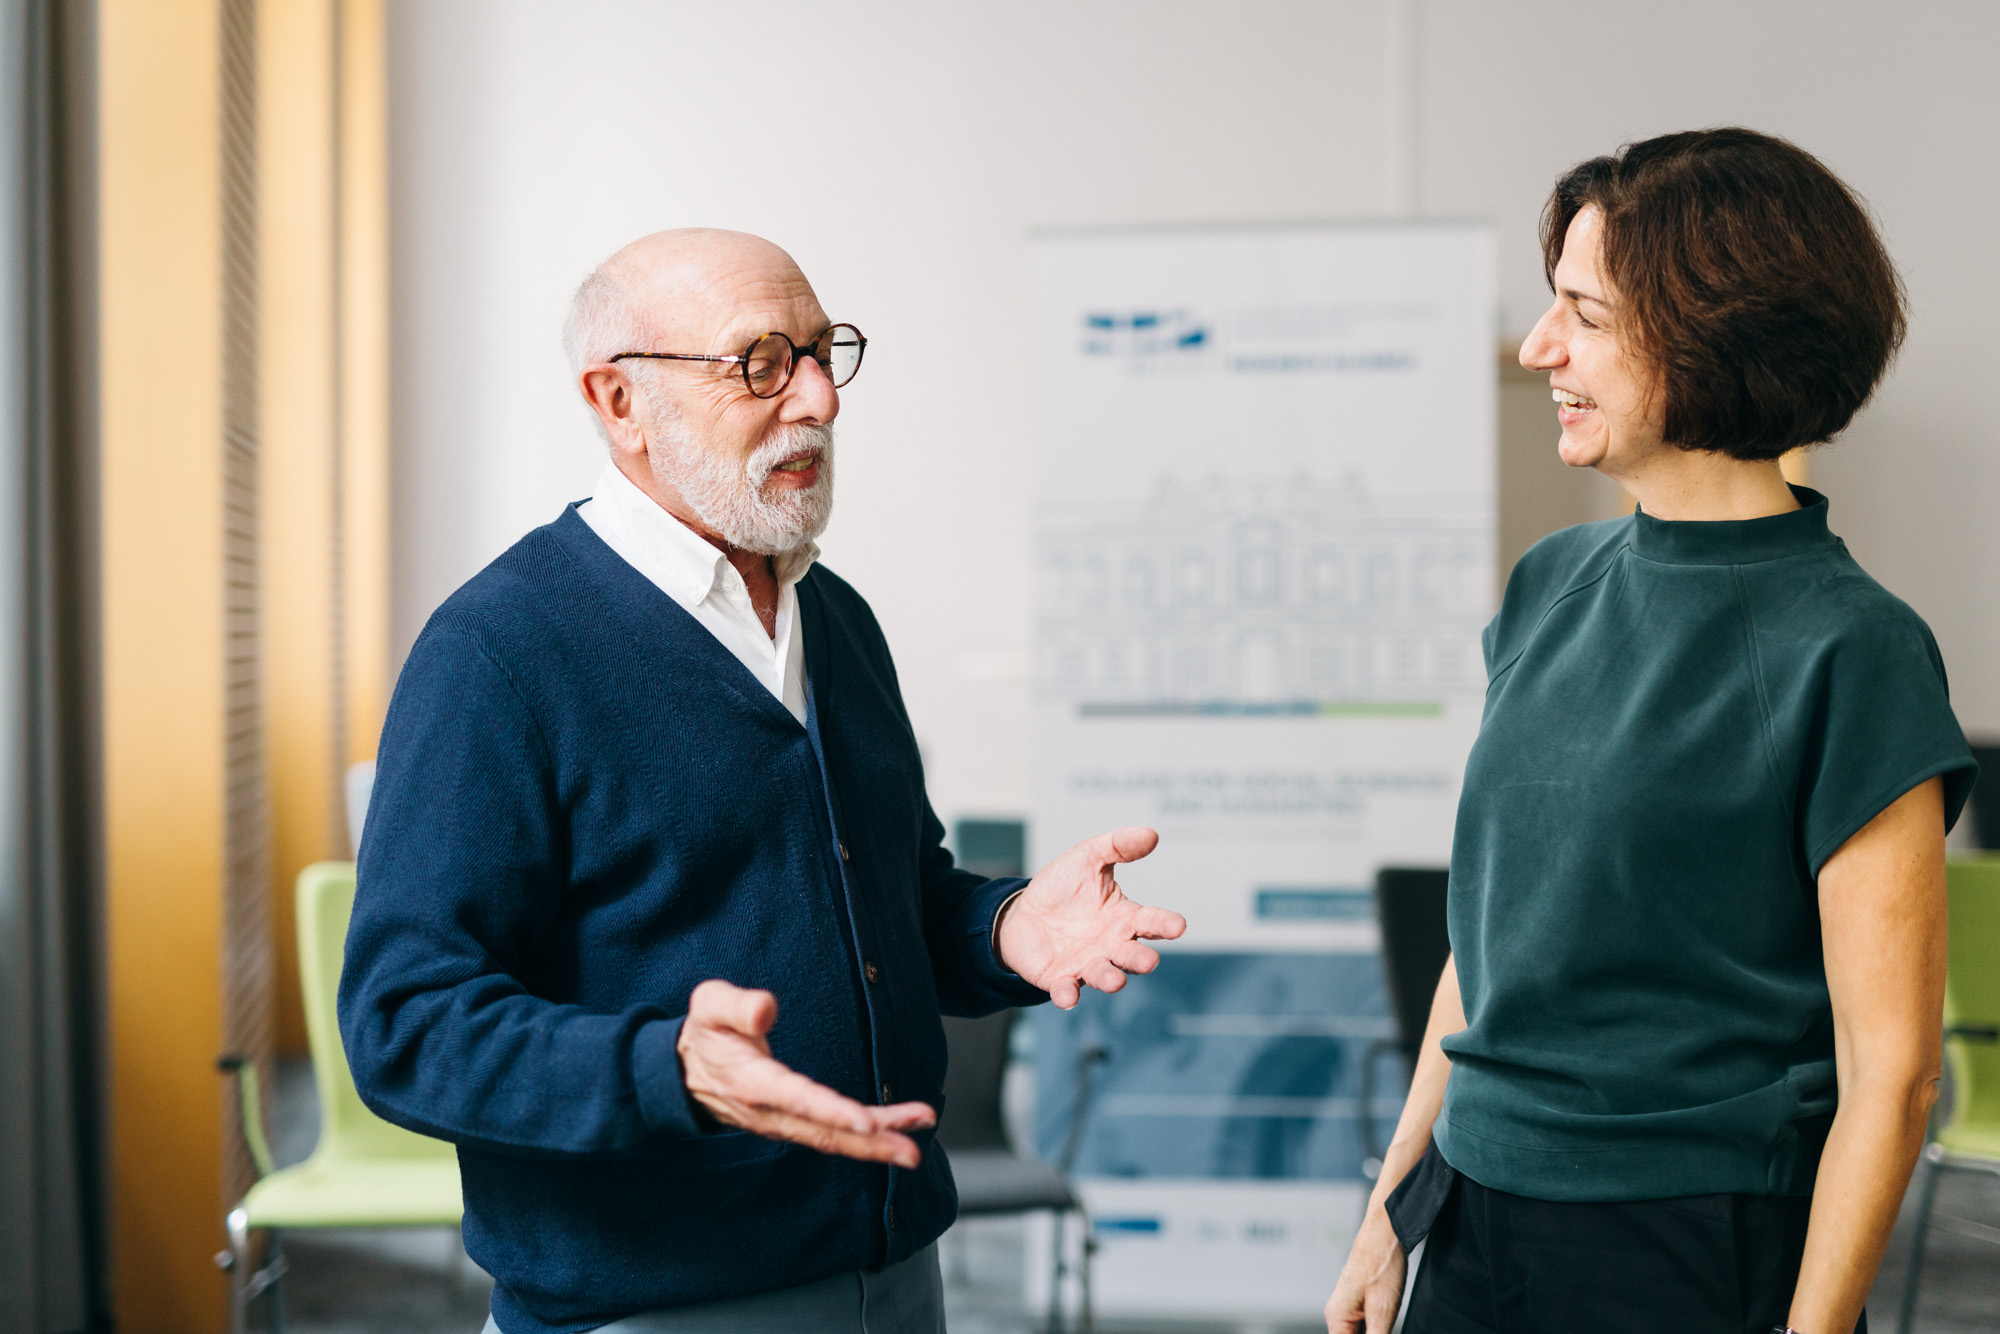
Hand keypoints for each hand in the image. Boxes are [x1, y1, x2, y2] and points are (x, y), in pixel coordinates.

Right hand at [676, 979, 935, 1166]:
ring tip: (914, 1147)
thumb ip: (737, 1005)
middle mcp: (769, 1110)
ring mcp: (780, 1122)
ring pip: (831, 1139)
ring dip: (875, 1145)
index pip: (797, 1099)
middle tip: (912, 1148)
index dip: (832, 1111)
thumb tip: (767, 1009)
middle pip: (824, 1130)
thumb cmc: (704, 1032)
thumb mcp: (709, 1006)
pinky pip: (828, 1136)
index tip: (866, 1121)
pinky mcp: (789, 1124)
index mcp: (751, 1081)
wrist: (681, 1072)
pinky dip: (861, 1141)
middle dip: (871, 1141)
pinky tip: (891, 1137)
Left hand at [995, 826, 1185, 1008]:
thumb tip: (1150, 834)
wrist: (1023, 912)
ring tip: (1115, 981)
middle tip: (1149, 961)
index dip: (1165, 924)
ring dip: (1110, 979)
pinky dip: (1067, 995)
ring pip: (1104, 975)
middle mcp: (1110, 945)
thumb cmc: (1063, 887)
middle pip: (1132, 955)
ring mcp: (1086, 964)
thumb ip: (1118, 846)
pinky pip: (1066, 990)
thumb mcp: (1088, 857)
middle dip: (1141, 959)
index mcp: (1124, 918)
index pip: (1151, 921)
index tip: (1178, 925)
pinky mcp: (1059, 978)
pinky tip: (1068, 996)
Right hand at [1325, 1205, 1407, 1332]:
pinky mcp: (1360, 1303)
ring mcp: (1348, 1308)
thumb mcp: (1383, 1313)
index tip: (1381, 1332)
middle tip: (1387, 1326)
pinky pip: (1366, 1327)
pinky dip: (1379, 1330)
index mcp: (1336, 1319)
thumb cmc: (1381, 1264)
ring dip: (1377, 1333)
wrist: (1386, 1232)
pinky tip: (1390, 1324)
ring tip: (1388, 1318)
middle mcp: (1337, 1315)